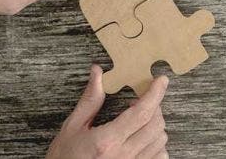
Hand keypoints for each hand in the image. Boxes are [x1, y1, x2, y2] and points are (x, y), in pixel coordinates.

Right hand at [47, 65, 168, 158]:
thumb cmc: (64, 158)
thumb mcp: (72, 129)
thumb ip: (89, 101)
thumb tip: (98, 74)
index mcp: (107, 141)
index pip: (141, 113)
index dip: (155, 93)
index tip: (160, 80)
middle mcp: (124, 156)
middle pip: (155, 124)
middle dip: (154, 107)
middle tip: (140, 102)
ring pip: (160, 140)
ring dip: (155, 125)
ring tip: (138, 120)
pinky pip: (160, 156)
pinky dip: (157, 144)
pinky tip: (142, 139)